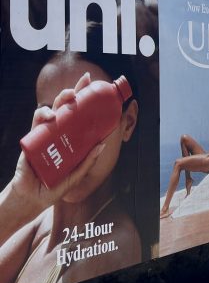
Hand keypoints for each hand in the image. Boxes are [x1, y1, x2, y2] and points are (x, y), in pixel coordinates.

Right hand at [5, 72, 106, 216]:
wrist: (31, 198)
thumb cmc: (54, 186)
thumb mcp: (76, 175)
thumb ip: (87, 161)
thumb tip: (103, 144)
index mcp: (71, 139)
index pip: (80, 116)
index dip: (86, 101)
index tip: (95, 86)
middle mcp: (59, 134)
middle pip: (66, 108)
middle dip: (73, 92)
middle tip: (82, 84)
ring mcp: (45, 135)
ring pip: (51, 111)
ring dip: (59, 101)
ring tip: (69, 97)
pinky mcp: (32, 140)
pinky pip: (37, 124)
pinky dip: (43, 117)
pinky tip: (50, 116)